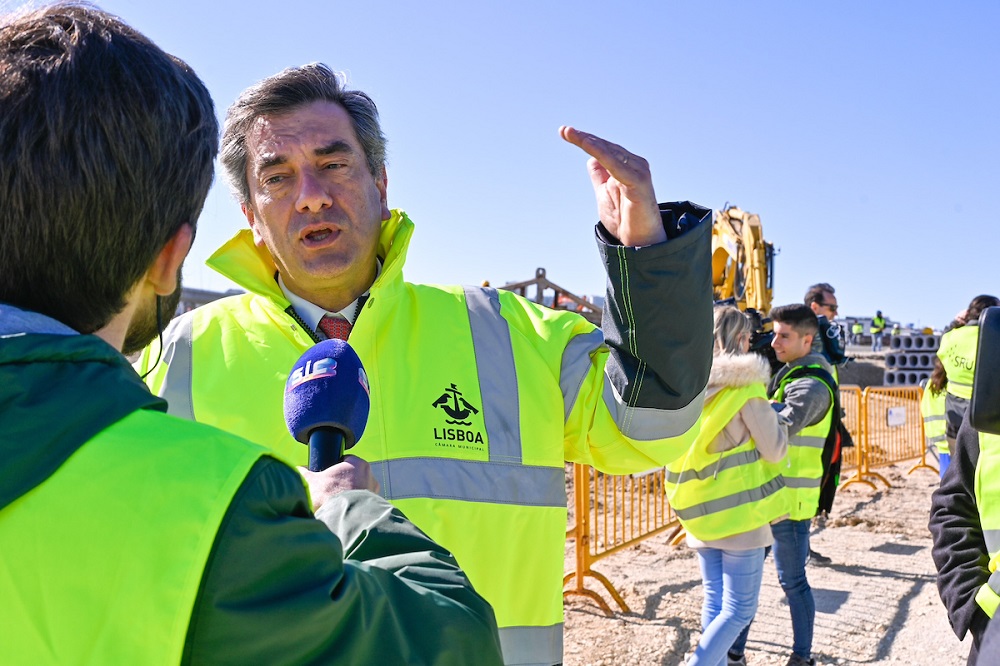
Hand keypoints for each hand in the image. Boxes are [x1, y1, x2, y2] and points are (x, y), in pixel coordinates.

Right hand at [298, 455, 379, 510]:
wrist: (342, 519)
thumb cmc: (328, 497)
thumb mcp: (311, 481)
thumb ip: (304, 472)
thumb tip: (298, 469)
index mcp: (357, 463)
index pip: (346, 460)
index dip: (336, 466)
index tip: (329, 474)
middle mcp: (370, 474)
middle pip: (354, 474)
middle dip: (344, 481)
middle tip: (332, 489)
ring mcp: (374, 490)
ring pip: (360, 487)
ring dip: (351, 492)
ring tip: (338, 501)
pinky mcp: (376, 504)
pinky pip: (364, 501)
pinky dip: (356, 504)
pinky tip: (346, 509)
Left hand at [559, 126, 665, 246]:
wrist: (641, 242)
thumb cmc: (625, 219)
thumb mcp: (605, 193)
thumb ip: (600, 176)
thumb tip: (591, 159)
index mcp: (627, 166)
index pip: (604, 148)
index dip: (585, 140)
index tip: (565, 132)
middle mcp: (635, 164)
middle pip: (606, 146)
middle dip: (584, 138)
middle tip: (564, 130)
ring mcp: (638, 172)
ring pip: (610, 152)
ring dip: (590, 142)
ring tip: (572, 133)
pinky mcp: (639, 182)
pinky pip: (616, 165)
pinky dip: (602, 153)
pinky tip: (588, 145)